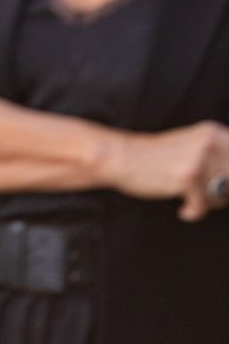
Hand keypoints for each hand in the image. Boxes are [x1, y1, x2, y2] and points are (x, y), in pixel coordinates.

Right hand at [113, 120, 228, 221]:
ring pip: (222, 196)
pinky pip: (203, 207)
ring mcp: (199, 159)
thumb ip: (220, 156)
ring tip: (190, 198)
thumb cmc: (158, 156)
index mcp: (213, 132)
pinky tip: (182, 208)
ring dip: (207, 203)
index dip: (228, 178)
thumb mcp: (194, 145)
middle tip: (203, 194)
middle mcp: (209, 142)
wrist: (124, 157)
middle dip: (222, 193)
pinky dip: (192, 212)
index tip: (217, 185)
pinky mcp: (187, 177)